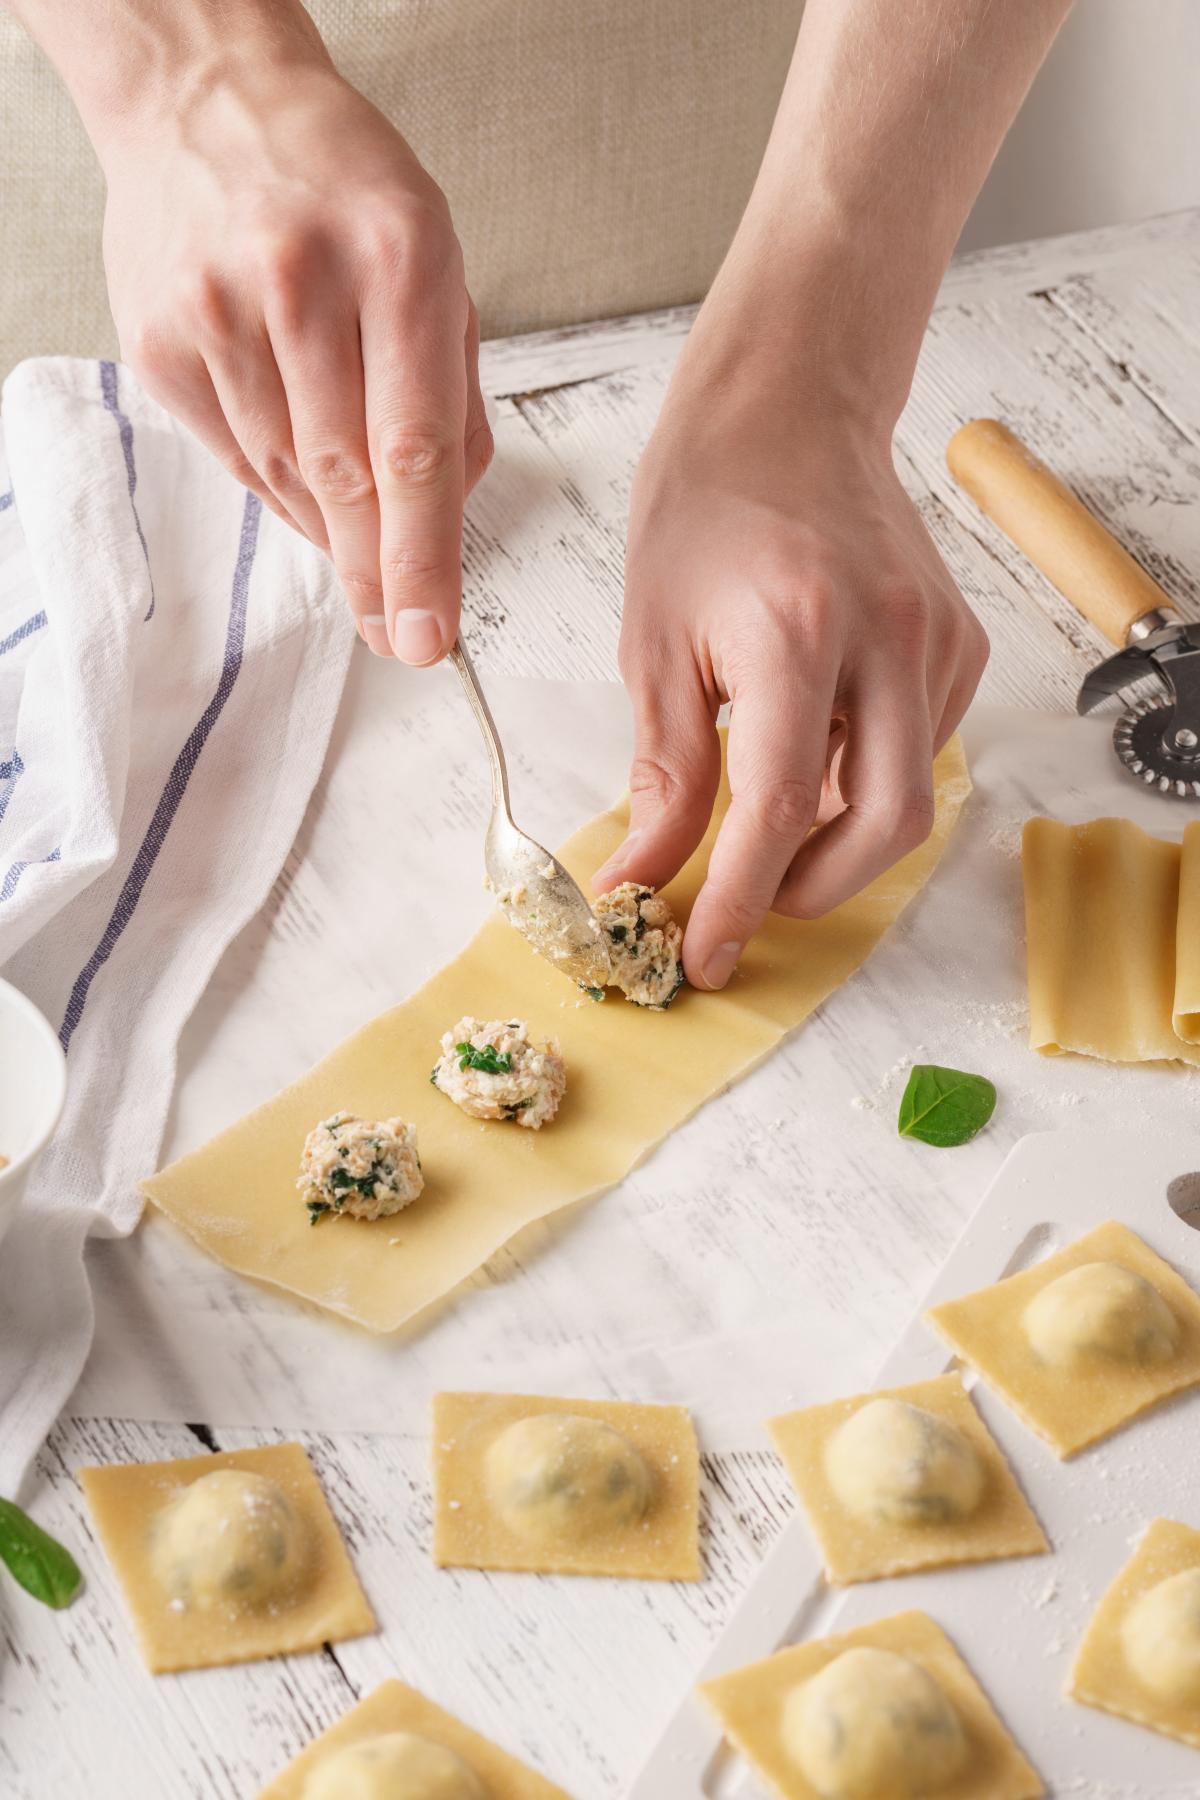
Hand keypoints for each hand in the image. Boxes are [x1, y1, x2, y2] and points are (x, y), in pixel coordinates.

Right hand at [99, 53, 489, 662]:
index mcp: (399, 258)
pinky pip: (236, 455)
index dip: (423, 557)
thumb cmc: (344, 187)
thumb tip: (449, 515)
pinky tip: (308, 483)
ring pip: (288, 475)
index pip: (414, 447)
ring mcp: (218, 310)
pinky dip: (281, 486)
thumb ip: (453, 388)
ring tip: (360, 544)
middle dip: (377, 576)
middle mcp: (302, 282)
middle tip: (401, 634)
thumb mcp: (437, 259)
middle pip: (346, 477)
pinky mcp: (160, 339)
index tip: (431, 633)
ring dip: (332, 529)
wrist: (206, 99)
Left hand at [596, 369, 987, 989]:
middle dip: (811, 889)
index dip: (739, 900)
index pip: (775, 808)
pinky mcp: (960, 643)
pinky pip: (924, 751)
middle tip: (746, 899)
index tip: (703, 956)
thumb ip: (662, 774)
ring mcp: (936, 639)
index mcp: (795, 630)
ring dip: (835, 837)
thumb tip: (643, 880)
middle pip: (882, 824)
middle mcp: (887, 636)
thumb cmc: (705, 509)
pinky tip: (813, 751)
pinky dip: (864, 782)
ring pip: (909, 796)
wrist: (787, 411)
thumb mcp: (654, 642)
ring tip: (766, 813)